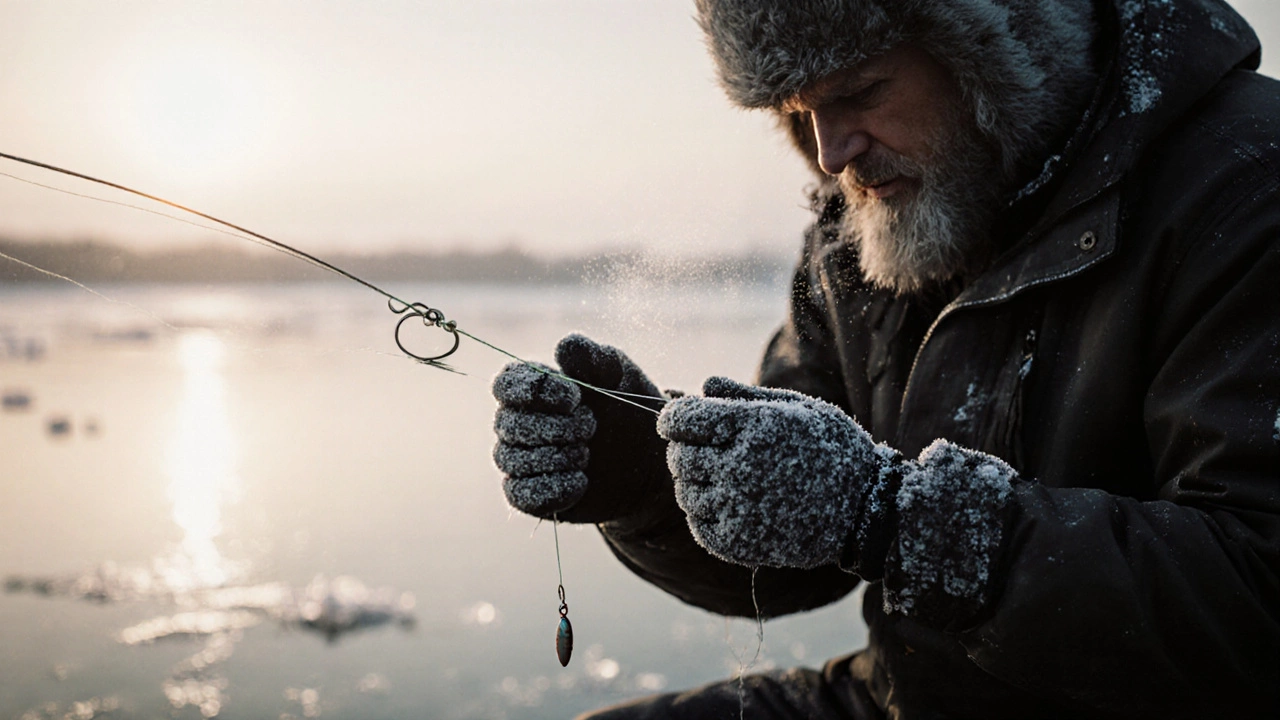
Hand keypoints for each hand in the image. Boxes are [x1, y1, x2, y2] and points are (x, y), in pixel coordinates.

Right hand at [492, 334, 668, 522]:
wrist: (645, 459)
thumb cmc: (625, 408)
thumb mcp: (618, 375)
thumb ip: (593, 358)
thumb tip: (563, 348)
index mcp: (530, 385)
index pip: (506, 384)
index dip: (535, 391)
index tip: (575, 398)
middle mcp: (515, 421)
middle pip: (508, 424)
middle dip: (555, 427)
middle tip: (591, 427)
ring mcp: (519, 459)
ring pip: (512, 460)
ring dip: (556, 457)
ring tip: (587, 454)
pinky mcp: (528, 494)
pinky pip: (520, 495)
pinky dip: (553, 489)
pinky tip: (582, 481)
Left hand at [658, 377, 903, 570]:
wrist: (867, 510)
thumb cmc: (833, 450)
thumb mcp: (798, 408)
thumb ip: (746, 397)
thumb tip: (703, 385)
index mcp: (755, 427)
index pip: (683, 419)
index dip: (672, 418)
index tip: (677, 421)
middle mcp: (742, 466)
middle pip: (679, 457)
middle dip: (682, 450)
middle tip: (702, 450)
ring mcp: (739, 507)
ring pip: (686, 493)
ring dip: (696, 485)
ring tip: (724, 480)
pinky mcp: (741, 543)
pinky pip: (700, 527)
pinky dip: (705, 516)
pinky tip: (729, 505)